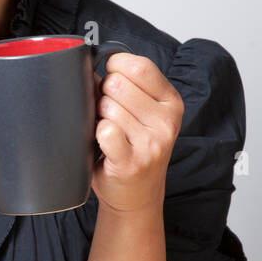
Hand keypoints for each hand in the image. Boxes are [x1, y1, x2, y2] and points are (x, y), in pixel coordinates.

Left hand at [91, 53, 184, 213]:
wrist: (137, 195)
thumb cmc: (135, 149)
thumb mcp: (144, 113)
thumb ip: (127, 86)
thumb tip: (90, 65)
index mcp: (171, 102)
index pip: (140, 66)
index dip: (116, 66)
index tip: (110, 76)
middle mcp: (166, 122)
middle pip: (118, 84)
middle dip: (104, 94)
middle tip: (109, 114)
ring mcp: (151, 143)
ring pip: (108, 107)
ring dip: (99, 117)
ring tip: (110, 132)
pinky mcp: (132, 162)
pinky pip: (105, 131)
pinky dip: (97, 135)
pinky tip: (105, 145)